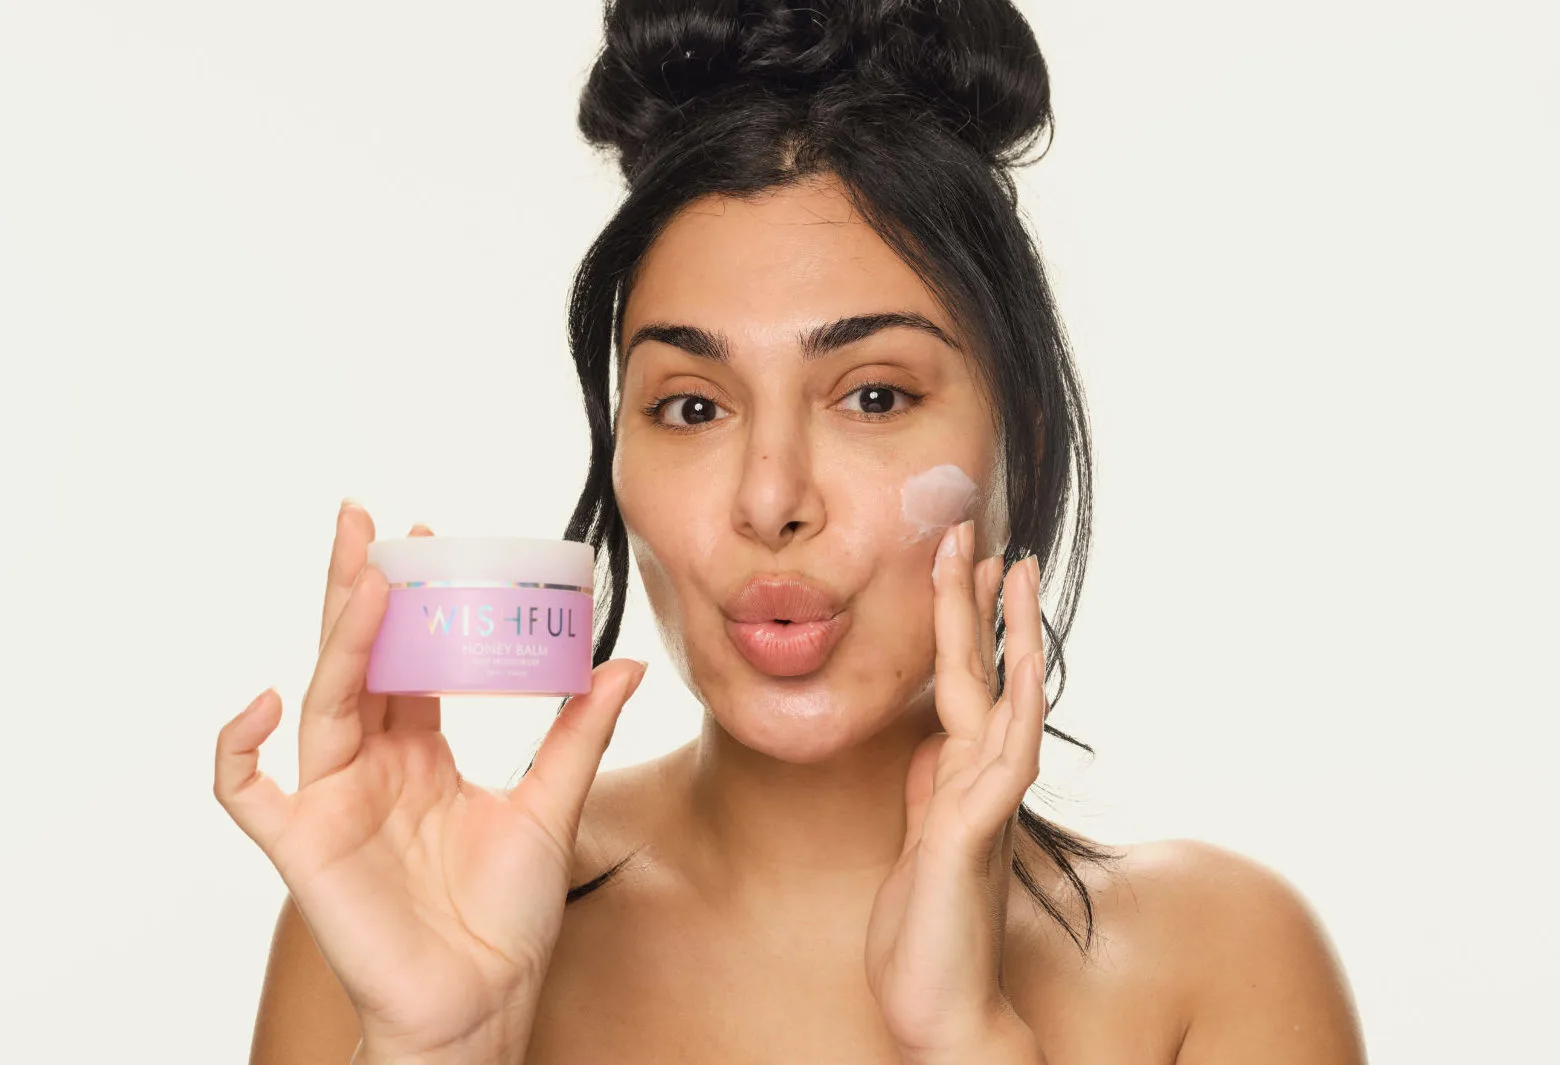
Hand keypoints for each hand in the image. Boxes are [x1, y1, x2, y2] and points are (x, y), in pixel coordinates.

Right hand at [213, 501, 646, 1062]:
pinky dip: (237, 747)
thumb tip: (619, 664)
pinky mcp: (304, 845)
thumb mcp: (552, 805)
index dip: (417, 601)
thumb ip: (577, 732)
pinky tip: (261, 700)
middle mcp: (374, 765)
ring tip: (362, 574)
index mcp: (423, 752)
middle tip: (365, 517)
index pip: (410, 658)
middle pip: (360, 659)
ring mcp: (335, 800)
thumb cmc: (507, 917)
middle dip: (359, 587)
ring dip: (340, 636)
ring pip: (323, 699)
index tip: (431, 537)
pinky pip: (247, 791)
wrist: (483, 1001)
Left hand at [865, 519, 1046, 1062]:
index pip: (965, 683)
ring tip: (1009, 570)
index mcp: (959, 779)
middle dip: (981, 604)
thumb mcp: (919, 841)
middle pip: (987, 674)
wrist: (943, 1012)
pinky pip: (1002, 761)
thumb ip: (931, 789)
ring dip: (1008, 635)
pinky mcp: (972, 837)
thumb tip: (933, 742)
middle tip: (982, 533)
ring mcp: (983, 806)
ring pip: (1005, 702)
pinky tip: (1022, 669)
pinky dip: (1018, 711)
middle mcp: (980, 783)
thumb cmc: (929, 934)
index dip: (962, 623)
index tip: (962, 564)